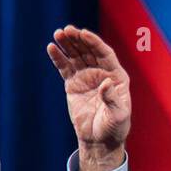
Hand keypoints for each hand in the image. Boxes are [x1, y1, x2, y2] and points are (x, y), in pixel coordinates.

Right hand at [46, 25, 130, 170]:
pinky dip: (58, 58)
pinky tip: (51, 48)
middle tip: (67, 30)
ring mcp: (86, 77)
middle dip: (78, 40)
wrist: (99, 140)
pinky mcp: (73, 85)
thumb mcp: (118, 115)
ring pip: (76, 56)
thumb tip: (106, 83)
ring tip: (58, 34)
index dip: (94, 42)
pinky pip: (65, 68)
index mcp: (116, 76)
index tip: (83, 34)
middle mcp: (101, 73)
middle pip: (89, 51)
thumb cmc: (114, 128)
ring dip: (67, 44)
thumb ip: (113, 98)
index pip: (104, 53)